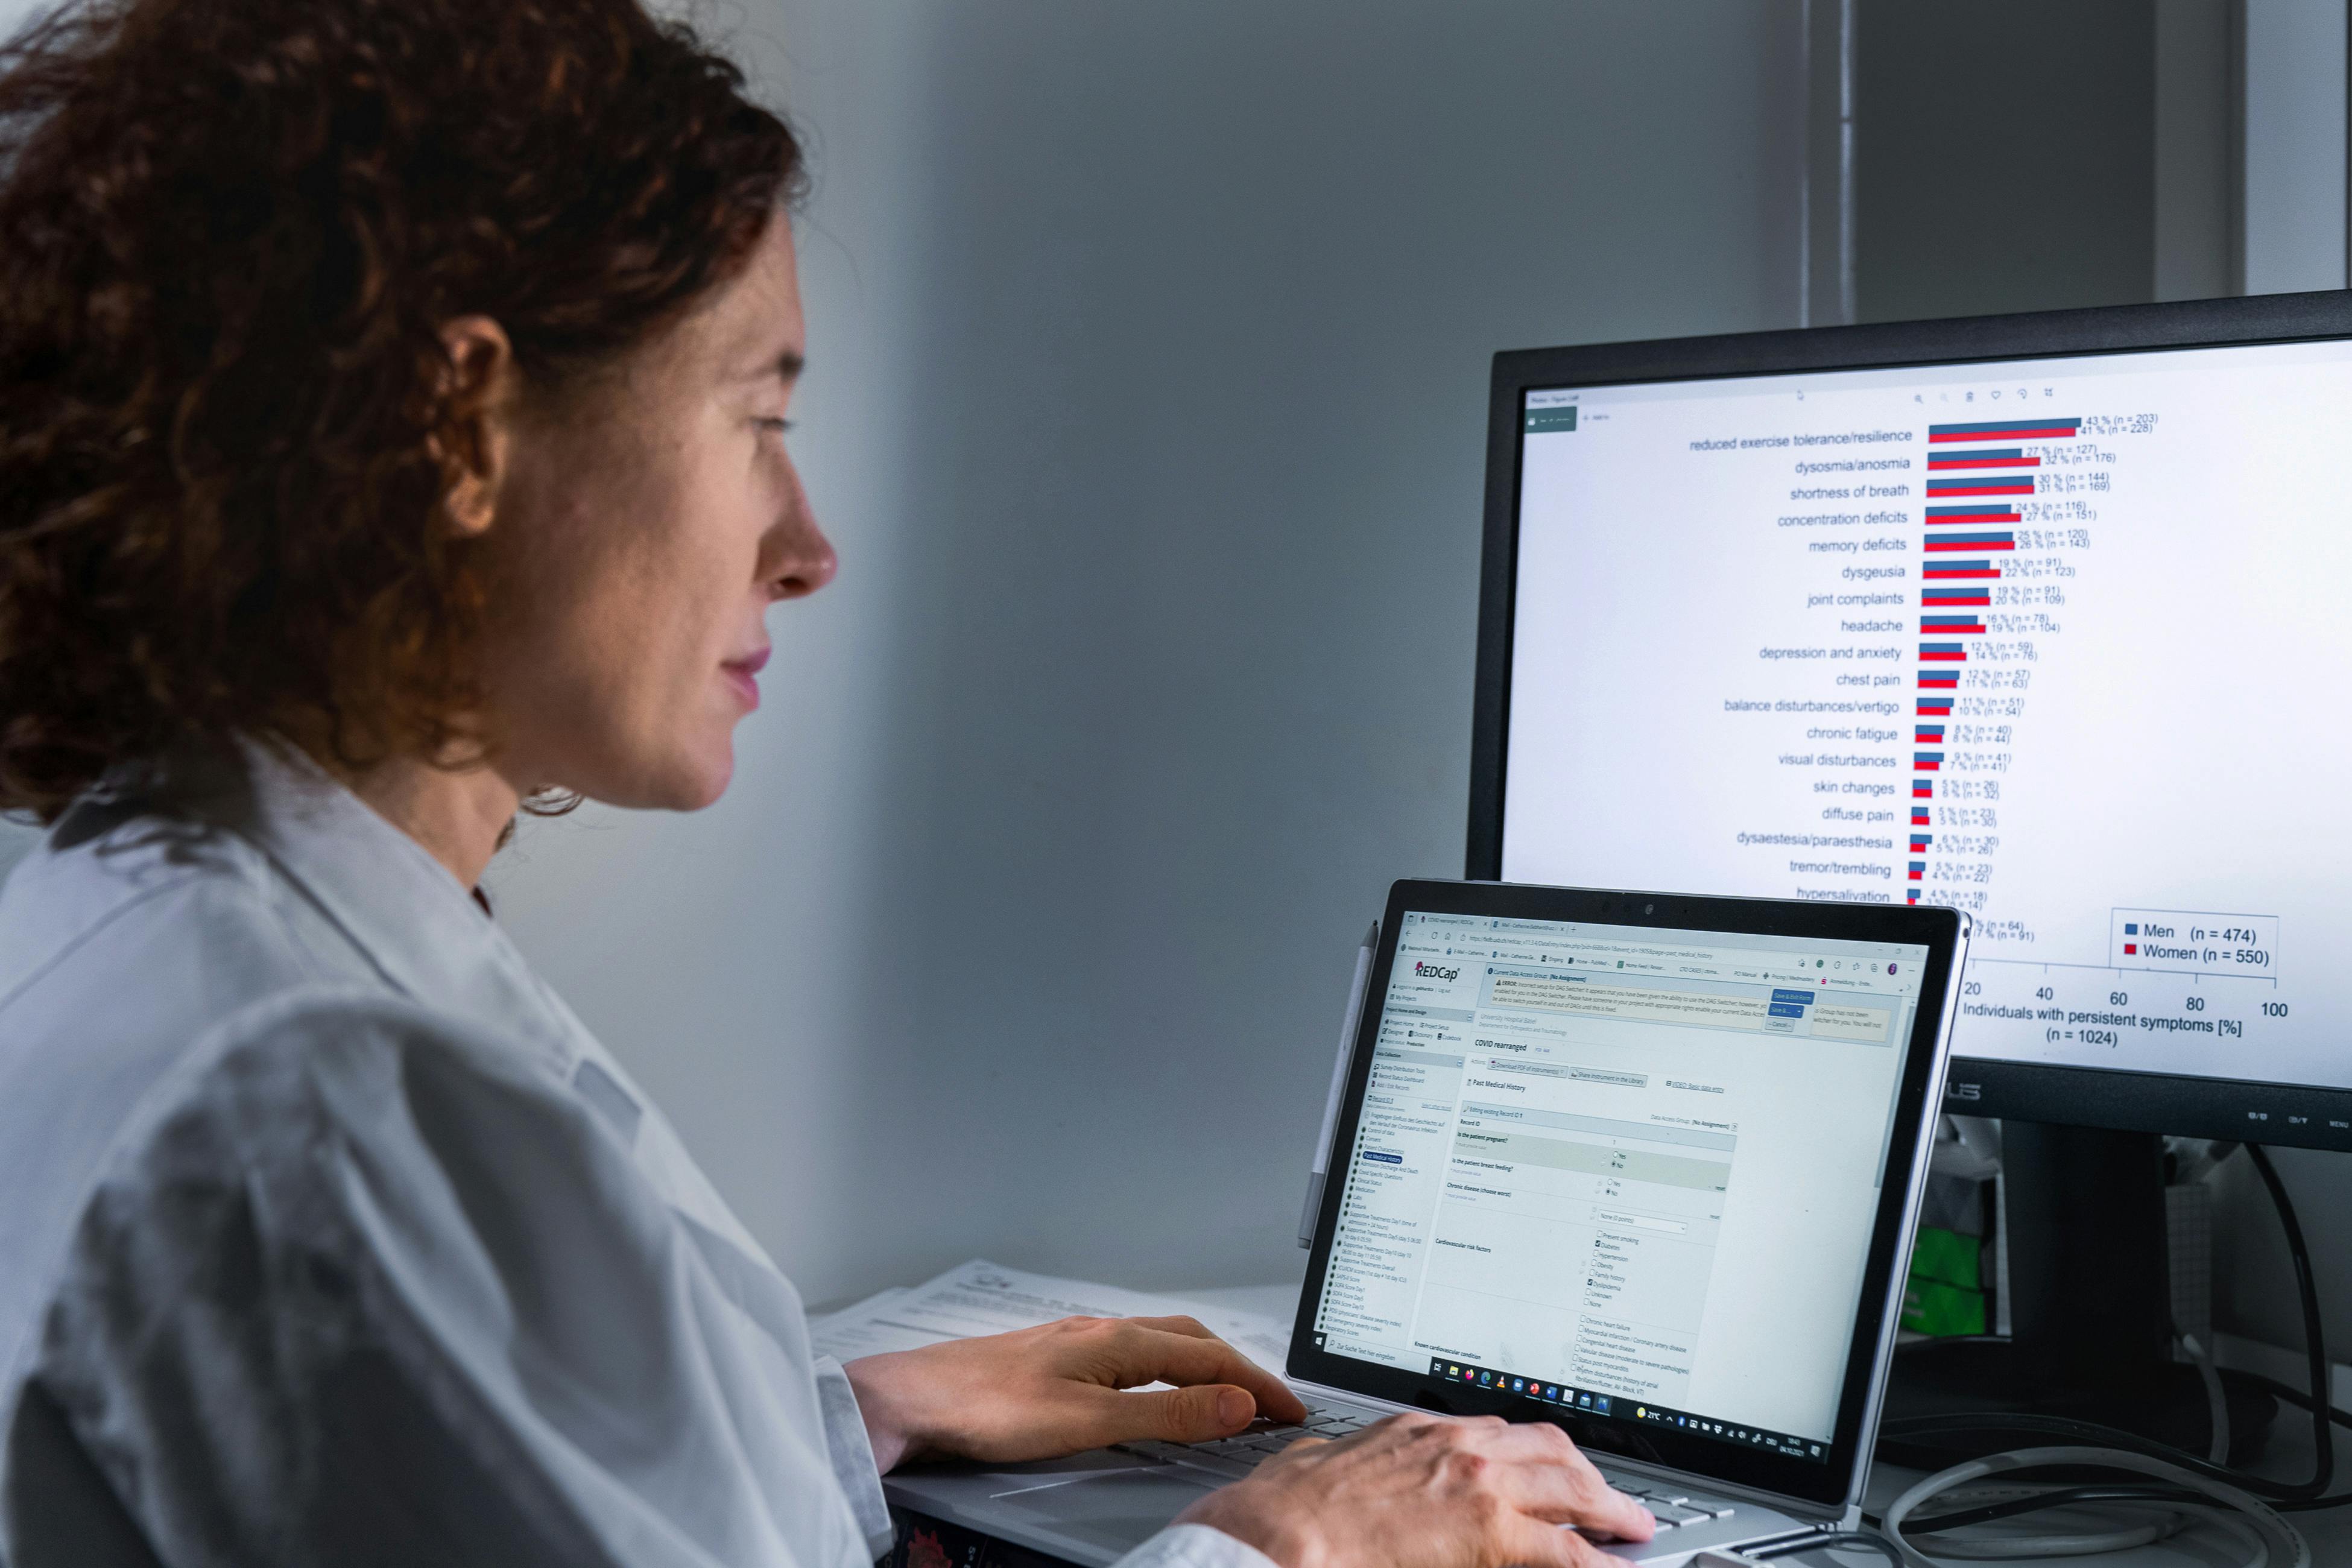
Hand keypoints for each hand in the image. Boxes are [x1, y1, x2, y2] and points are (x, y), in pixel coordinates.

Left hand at [844, 1314, 1307, 1471]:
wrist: (914, 1399)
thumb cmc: (985, 1408)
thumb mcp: (1089, 1421)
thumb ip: (1166, 1414)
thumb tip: (1235, 1403)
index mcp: (1119, 1341)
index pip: (1213, 1359)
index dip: (1258, 1387)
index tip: (1292, 1412)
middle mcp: (1103, 1331)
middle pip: (1193, 1342)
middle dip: (1240, 1370)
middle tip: (1271, 1407)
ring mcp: (1078, 1341)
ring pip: (1162, 1345)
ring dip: (1205, 1367)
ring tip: (1228, 1397)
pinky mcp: (1057, 1357)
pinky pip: (1133, 1356)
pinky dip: (1167, 1372)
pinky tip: (1155, 1389)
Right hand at [1177, 1411, 1655, 1567]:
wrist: (1280, 1531)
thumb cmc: (1289, 1508)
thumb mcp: (1331, 1461)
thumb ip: (1363, 1461)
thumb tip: (1354, 1467)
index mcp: (1423, 1431)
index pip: (1503, 1433)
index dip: (1539, 1455)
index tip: (1555, 1471)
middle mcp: (1460, 1447)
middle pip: (1551, 1450)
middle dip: (1589, 1476)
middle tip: (1614, 1501)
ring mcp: (1480, 1486)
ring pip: (1569, 1487)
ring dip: (1606, 1507)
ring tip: (1630, 1528)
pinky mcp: (1489, 1532)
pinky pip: (1563, 1549)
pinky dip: (1594, 1560)